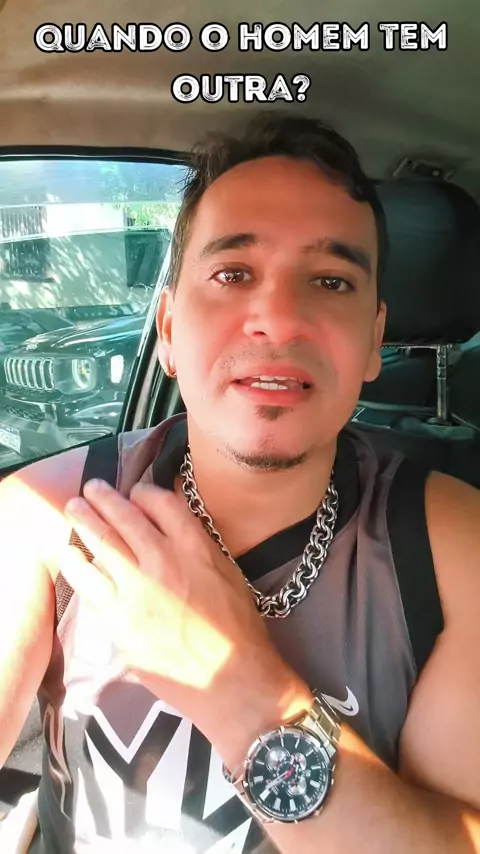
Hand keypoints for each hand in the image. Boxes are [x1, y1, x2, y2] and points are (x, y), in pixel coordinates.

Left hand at [62, 478, 310, 763]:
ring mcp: (137, 591)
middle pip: (124, 517)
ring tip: (74, 508)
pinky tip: (71, 554)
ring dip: (84, 521)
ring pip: (101, 544)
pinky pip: (89, 584)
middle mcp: (163, 561)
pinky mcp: (119, 621)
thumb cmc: (238, 629)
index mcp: (195, 547)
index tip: (134, 492)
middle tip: (91, 488)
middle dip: (104, 498)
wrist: (231, 680)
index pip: (161, 503)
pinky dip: (77, 564)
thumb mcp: (228, 573)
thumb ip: (197, 547)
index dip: (143, 492)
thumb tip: (168, 529)